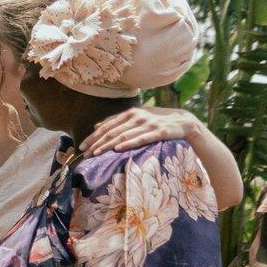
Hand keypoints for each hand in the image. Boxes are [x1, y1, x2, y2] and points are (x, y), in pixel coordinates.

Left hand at [80, 106, 202, 155]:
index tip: (82, 146)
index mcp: (130, 113)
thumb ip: (118, 121)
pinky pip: (141, 139)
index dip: (93, 136)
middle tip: (85, 154)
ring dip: (108, 145)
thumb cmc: (156, 122)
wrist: (184, 122)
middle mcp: (137, 116)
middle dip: (97, 143)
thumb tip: (96, 126)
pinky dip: (129, 143)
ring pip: (123, 135)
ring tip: (96, 153)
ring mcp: (148, 124)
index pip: (107, 126)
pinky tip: (118, 149)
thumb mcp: (137, 118)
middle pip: (112, 131)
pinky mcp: (159, 132)